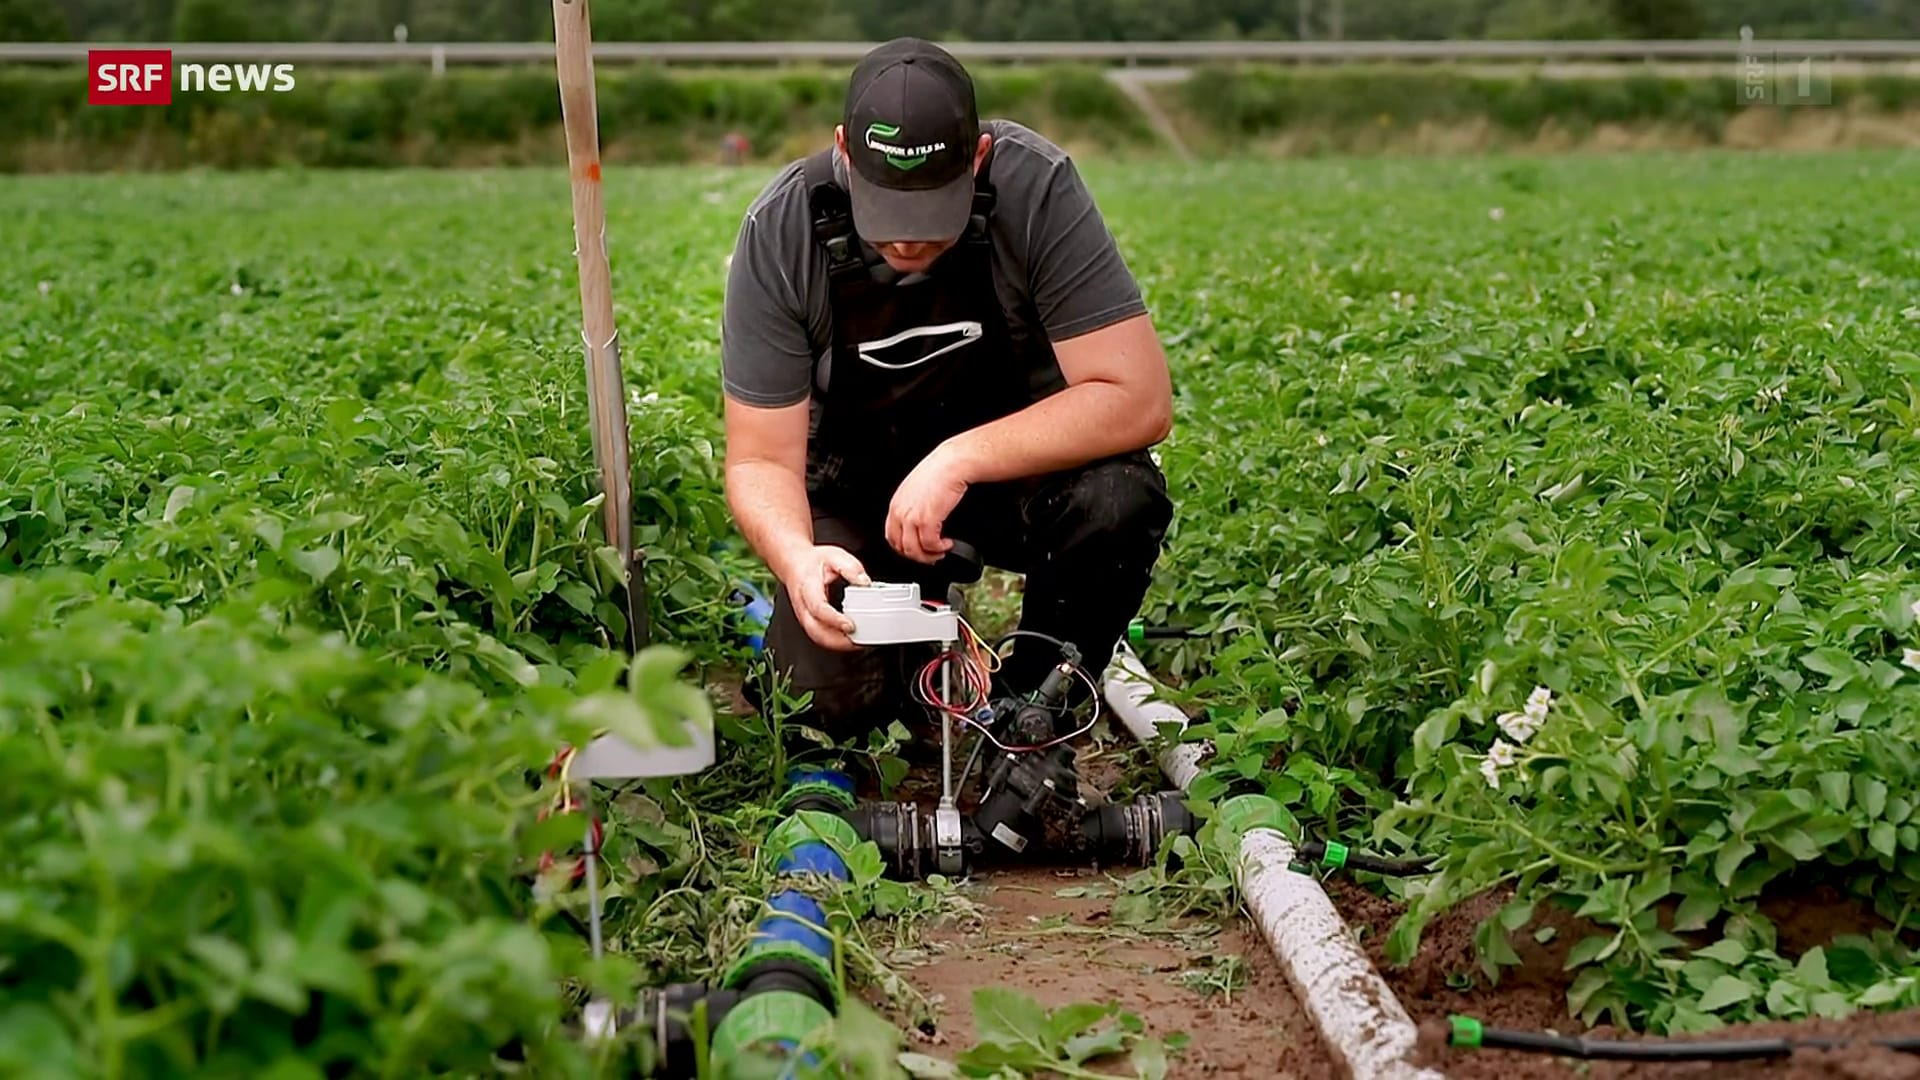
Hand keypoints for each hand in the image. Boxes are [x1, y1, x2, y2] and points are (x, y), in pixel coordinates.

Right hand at [784, 544, 870, 651]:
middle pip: (816, 632)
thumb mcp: (834, 557)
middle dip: (838, 641)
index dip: (834, 620)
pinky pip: (820, 637)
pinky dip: (835, 642)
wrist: (795, 565)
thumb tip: (865, 582)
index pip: (819, 609)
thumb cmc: (813, 562)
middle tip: (859, 641)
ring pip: (818, 638)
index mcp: (808, 588)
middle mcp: (803, 607)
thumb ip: (851, 568)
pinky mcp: (809, 623)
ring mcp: (804, 617)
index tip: (851, 625)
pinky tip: (850, 639)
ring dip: (838, 645)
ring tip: (858, 643)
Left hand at [887, 447, 969, 563]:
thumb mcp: (916, 490)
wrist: (951, 464)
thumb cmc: (938, 472)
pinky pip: (930, 545)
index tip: (917, 551)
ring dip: (929, 556)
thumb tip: (919, 525)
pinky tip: (947, 544)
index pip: (892, 536)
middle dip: (917, 556)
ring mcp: (912, 517)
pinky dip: (939, 549)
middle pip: (901, 547)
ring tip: (940, 551)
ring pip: (914, 550)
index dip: (905, 549)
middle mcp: (900, 512)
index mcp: (896, 505)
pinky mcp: (927, 520)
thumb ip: (912, 507)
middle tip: (931, 555)